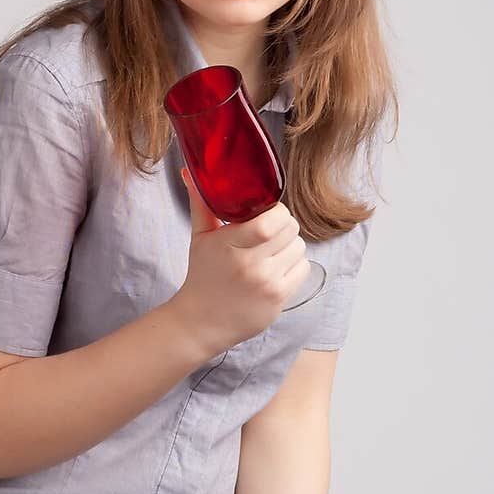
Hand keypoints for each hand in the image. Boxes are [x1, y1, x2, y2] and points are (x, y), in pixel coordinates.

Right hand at [173, 166, 310, 352]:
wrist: (202, 322)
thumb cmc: (202, 275)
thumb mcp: (200, 238)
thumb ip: (202, 203)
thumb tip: (190, 172)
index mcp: (229, 245)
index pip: (271, 221)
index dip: (278, 212)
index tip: (269, 213)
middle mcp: (250, 265)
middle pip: (290, 229)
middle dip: (284, 225)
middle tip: (270, 231)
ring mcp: (266, 284)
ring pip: (299, 247)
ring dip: (289, 245)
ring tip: (272, 251)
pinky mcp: (279, 299)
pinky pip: (303, 268)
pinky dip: (294, 265)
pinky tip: (276, 268)